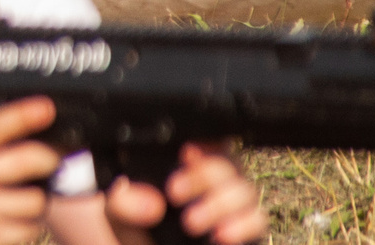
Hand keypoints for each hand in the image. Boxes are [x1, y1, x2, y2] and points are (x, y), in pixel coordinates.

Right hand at [0, 97, 61, 244]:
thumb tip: (35, 134)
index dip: (22, 115)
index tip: (45, 108)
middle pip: (25, 161)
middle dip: (48, 157)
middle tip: (51, 158)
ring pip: (35, 198)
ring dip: (37, 197)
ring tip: (23, 195)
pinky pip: (31, 226)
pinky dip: (30, 222)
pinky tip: (14, 217)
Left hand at [106, 145, 263, 244]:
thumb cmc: (133, 223)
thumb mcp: (117, 210)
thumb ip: (123, 201)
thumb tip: (150, 203)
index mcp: (183, 160)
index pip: (205, 138)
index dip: (202, 142)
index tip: (185, 153)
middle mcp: (213, 177)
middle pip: (227, 162)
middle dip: (204, 176)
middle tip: (174, 193)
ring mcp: (231, 202)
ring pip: (245, 190)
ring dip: (221, 205)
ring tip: (190, 223)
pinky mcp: (243, 227)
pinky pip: (257, 220)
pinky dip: (244, 225)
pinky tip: (222, 236)